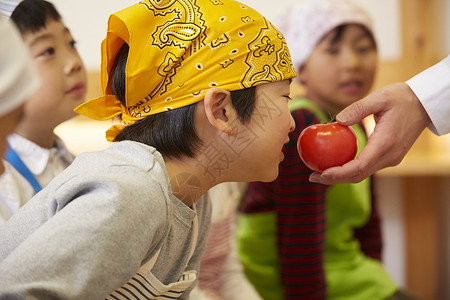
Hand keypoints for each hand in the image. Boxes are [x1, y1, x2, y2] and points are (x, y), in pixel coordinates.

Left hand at [309, 82, 430, 183]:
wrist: (425, 104)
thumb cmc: (402, 98)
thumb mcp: (380, 97)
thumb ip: (359, 108)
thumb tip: (338, 120)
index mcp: (386, 143)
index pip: (359, 166)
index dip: (339, 173)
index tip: (322, 174)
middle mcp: (389, 156)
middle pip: (358, 175)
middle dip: (334, 179)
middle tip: (312, 176)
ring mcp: (391, 158)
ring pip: (363, 174)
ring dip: (341, 176)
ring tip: (319, 173)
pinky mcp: (390, 157)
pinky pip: (367, 167)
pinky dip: (350, 169)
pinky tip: (334, 164)